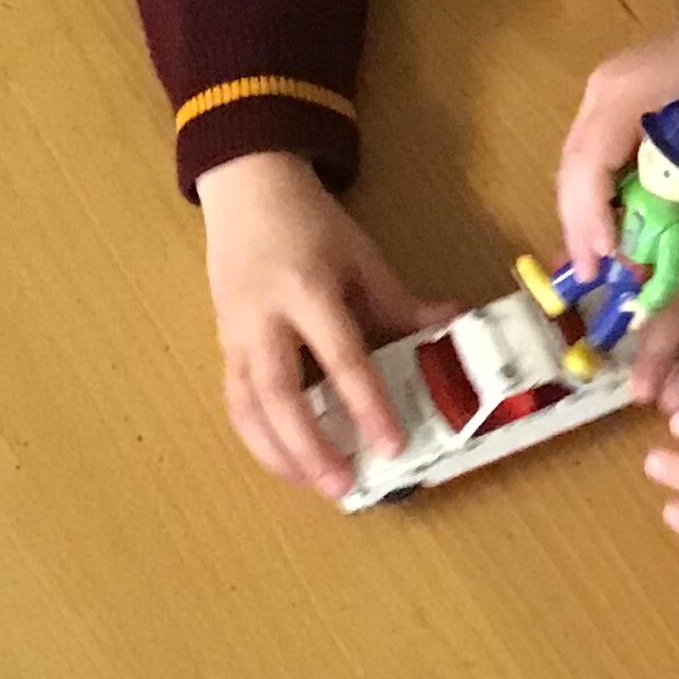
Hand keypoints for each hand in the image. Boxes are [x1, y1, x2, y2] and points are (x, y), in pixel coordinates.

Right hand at [198, 150, 449, 497]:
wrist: (248, 192)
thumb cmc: (311, 225)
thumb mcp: (362, 257)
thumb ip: (401, 304)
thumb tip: (455, 326)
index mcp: (306, 289)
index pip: (341, 357)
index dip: (367, 404)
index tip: (392, 444)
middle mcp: (264, 318)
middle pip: (279, 394)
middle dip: (309, 446)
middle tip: (343, 485)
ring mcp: (235, 335)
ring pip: (247, 407)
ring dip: (278, 454)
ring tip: (315, 485)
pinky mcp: (222, 346)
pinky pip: (236, 402)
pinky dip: (259, 438)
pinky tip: (286, 462)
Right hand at [557, 8, 678, 278]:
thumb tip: (656, 250)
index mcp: (622, 98)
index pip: (588, 167)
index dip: (591, 218)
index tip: (606, 261)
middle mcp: (602, 88)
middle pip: (573, 164)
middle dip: (579, 223)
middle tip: (590, 273)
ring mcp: (606, 84)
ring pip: (579, 156)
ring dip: (586, 205)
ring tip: (598, 253)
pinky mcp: (618, 88)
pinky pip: (594, 143)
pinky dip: (599, 183)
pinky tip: (612, 212)